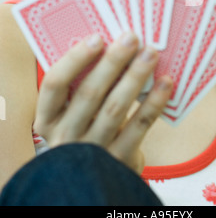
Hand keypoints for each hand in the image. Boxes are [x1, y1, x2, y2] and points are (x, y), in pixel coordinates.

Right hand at [33, 32, 172, 173]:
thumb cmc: (88, 131)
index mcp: (48, 118)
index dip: (75, 59)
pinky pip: (138, 127)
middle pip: (89, 93)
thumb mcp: (74, 114)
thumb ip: (83, 87)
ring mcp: (91, 151)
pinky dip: (153, 102)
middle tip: (132, 37)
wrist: (97, 180)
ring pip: (115, 108)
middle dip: (112, 62)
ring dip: (135, 76)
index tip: (97, 38)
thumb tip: (113, 45)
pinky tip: (165, 82)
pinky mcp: (118, 162)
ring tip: (150, 53)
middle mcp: (65, 136)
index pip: (54, 84)